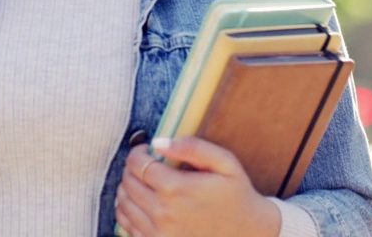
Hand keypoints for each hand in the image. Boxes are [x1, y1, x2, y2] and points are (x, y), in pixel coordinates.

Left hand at [114, 137, 280, 236]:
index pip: (137, 164)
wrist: (247, 233)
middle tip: (144, 164)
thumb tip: (159, 142)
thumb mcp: (224, 163)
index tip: (145, 150)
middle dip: (131, 168)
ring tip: (141, 181)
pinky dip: (126, 211)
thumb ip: (192, 147)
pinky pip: (126, 225)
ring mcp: (158, 232)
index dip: (137, 152)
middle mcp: (162, 212)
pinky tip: (139, 202)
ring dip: (127, 188)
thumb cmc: (236, 195)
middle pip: (128, 182)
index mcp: (176, 188)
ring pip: (123, 203)